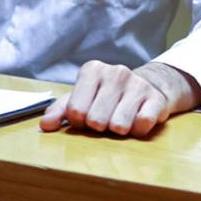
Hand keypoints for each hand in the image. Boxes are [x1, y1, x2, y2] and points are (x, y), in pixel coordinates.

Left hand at [39, 61, 200, 137]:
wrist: (146, 87)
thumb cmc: (105, 96)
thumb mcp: (80, 99)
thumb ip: (60, 111)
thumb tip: (45, 126)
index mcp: (92, 70)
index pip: (75, 110)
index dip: (78, 121)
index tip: (85, 117)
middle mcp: (115, 73)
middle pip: (96, 120)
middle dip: (99, 127)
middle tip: (104, 120)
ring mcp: (137, 84)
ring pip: (119, 125)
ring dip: (117, 130)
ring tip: (119, 120)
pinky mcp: (156, 99)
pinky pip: (142, 124)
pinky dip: (137, 130)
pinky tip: (136, 121)